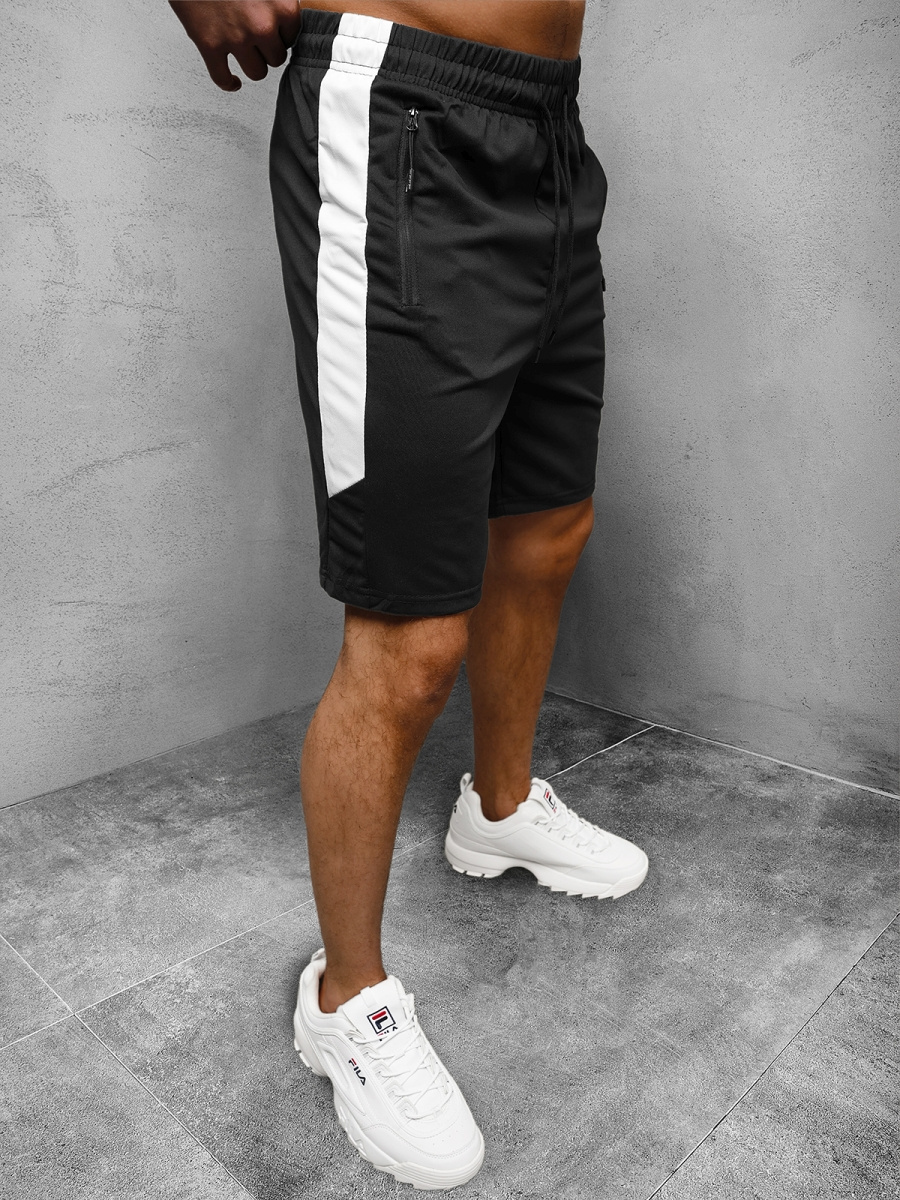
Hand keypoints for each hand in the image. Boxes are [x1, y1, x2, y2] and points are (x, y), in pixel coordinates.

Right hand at [169, 1, 302, 91]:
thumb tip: (286, 15)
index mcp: (282, 7)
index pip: (292, 38)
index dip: (281, 34)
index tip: (273, 30)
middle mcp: (262, 26)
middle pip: (276, 58)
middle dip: (267, 50)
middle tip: (257, 38)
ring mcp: (236, 38)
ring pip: (257, 72)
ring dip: (252, 64)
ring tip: (246, 53)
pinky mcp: (210, 45)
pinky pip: (222, 78)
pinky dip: (228, 82)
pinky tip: (233, 81)